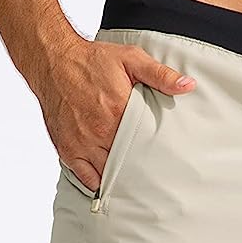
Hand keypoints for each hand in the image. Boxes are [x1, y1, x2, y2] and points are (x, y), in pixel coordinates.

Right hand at [39, 40, 194, 191]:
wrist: (54, 61)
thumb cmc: (92, 60)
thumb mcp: (131, 59)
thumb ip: (160, 75)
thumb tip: (187, 86)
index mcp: (118, 110)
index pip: (145, 143)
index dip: (156, 153)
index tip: (166, 160)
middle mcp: (99, 130)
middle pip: (127, 162)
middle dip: (140, 169)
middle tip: (154, 177)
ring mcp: (82, 142)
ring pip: (107, 172)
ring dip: (120, 178)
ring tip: (135, 183)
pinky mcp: (67, 148)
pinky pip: (85, 176)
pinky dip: (97, 182)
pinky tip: (108, 183)